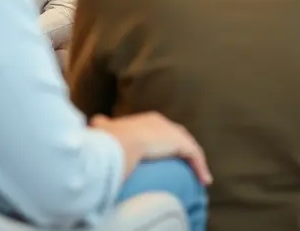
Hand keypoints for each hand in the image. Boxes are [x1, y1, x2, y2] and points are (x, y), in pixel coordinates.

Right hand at [92, 113, 212, 184]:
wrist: (117, 142)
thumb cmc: (109, 139)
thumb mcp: (103, 129)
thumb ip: (102, 124)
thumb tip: (95, 122)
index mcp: (147, 120)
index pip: (161, 129)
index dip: (165, 140)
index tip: (166, 153)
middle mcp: (161, 122)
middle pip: (178, 135)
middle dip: (184, 148)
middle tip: (186, 163)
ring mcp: (172, 132)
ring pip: (189, 147)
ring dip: (196, 161)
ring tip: (200, 175)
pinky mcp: (180, 143)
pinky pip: (195, 156)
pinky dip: (201, 167)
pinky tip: (204, 180)